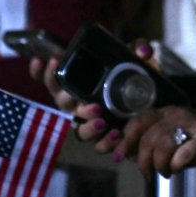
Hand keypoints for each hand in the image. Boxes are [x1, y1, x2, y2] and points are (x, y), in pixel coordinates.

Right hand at [27, 39, 159, 144]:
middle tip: (80, 95)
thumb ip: (138, 51)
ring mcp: (90, 123)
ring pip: (80, 130)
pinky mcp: (106, 138)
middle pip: (62, 104)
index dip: (43, 71)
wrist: (152, 104)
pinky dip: (107, 142)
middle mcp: (79, 105)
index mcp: (78, 86)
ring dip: (88, 126)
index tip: (47, 60)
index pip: (53, 79)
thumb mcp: (134, 62)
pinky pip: (100, 146)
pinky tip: (117, 134)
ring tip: (103, 120)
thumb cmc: (133, 79)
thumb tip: (144, 52)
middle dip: (67, 99)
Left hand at [113, 105, 195, 180]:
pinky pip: (183, 154)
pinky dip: (175, 165)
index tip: (119, 157)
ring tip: (165, 173)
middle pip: (147, 137)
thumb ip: (155, 143)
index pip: (137, 122)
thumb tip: (128, 155)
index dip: (124, 141)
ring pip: (162, 145)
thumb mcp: (177, 136)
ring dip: (159, 165)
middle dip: (142, 161)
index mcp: (167, 113)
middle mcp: (177, 115)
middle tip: (147, 175)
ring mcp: (192, 125)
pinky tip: (177, 169)